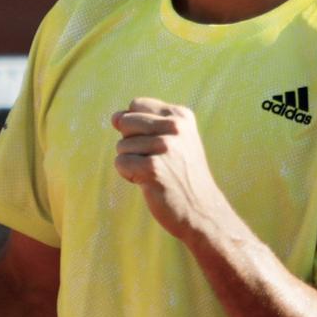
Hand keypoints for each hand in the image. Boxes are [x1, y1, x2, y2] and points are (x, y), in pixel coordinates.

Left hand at [112, 97, 231, 239]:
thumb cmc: (182, 175)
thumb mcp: (176, 139)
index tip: (157, 144)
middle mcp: (175, 127)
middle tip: (155, 161)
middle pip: (124, 122)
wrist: (202, 211)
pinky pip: (121, 163)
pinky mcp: (152, 168)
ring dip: (132, 163)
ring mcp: (164, 147)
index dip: (136, 126)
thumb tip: (114, 117)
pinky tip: (149, 183)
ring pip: (121, 146)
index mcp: (180, 115)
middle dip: (131, 143)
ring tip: (156, 174)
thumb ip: (146, 122)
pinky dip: (129, 175)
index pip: (135, 105)